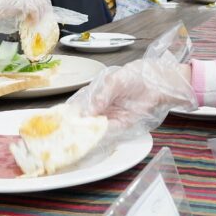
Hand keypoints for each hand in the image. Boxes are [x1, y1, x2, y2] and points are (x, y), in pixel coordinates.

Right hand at [0, 0, 51, 38]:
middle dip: (44, 10)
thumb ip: (22, 6)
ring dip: (40, 15)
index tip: (42, 13)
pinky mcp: (21, 1)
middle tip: (43, 19)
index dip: (42, 3)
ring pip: (39, 4)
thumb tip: (32, 14)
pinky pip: (34, 10)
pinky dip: (35, 18)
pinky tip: (32, 23)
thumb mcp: (11, 5)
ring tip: (36, 23)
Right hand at [66, 51, 195, 139]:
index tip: (59, 121)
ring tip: (74, 139)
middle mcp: (101, 106)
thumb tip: (87, 112)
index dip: (70, 112)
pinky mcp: (122, 124)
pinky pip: (109, 132)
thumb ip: (101, 96)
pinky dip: (100, 136)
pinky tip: (92, 137)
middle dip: (76, 126)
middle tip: (64, 134)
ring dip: (87, 133)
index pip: (79, 104)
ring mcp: (110, 116)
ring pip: (95, 127)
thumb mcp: (114, 81)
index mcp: (96, 93)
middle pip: (85, 119)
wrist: (156, 82)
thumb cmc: (135, 76)